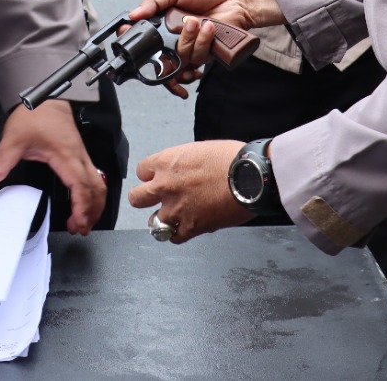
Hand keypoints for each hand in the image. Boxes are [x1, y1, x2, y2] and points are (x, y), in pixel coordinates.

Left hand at [0, 100, 104, 233]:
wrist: (45, 98)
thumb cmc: (35, 114)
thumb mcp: (14, 137)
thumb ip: (2, 159)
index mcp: (66, 155)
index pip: (81, 186)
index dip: (82, 207)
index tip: (78, 222)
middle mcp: (79, 157)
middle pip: (97, 189)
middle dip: (93, 211)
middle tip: (81, 229)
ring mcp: (82, 156)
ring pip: (99, 183)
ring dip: (95, 204)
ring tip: (83, 222)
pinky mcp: (80, 155)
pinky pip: (94, 177)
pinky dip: (92, 194)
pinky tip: (83, 203)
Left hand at [127, 140, 250, 243]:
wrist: (250, 177)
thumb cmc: (232, 159)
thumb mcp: (200, 150)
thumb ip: (185, 163)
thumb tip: (185, 170)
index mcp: (167, 162)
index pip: (142, 171)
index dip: (151, 176)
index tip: (157, 179)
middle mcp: (165, 186)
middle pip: (137, 198)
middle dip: (144, 199)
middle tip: (154, 201)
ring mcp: (176, 208)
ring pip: (153, 222)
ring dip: (162, 220)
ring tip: (172, 218)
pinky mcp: (191, 227)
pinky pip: (174, 238)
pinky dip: (178, 234)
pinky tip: (185, 229)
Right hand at [131, 0, 282, 74]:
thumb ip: (153, 2)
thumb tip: (133, 14)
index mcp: (164, 22)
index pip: (144, 37)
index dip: (136, 42)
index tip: (128, 37)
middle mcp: (175, 38)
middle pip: (158, 58)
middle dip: (158, 57)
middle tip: (161, 45)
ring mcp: (190, 47)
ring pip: (179, 57)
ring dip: (187, 39)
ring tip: (197, 22)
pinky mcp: (206, 54)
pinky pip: (197, 57)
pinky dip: (202, 42)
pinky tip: (209, 28)